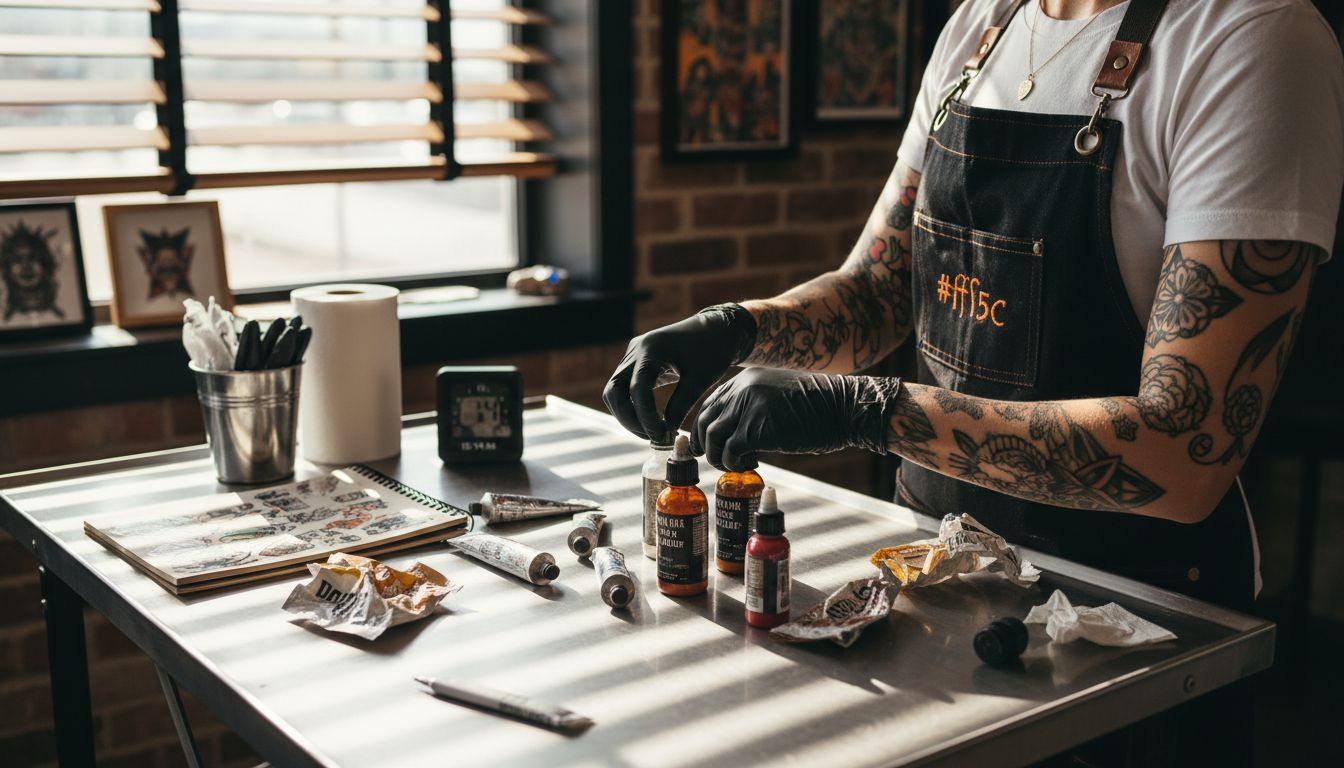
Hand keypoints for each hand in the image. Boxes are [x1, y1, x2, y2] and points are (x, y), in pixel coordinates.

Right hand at [603, 304, 755, 438]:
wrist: (715, 330)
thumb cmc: (712, 351)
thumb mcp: (700, 380)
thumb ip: (680, 406)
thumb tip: (664, 433)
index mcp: (651, 349)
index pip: (637, 389)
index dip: (646, 417)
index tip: (662, 436)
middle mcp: (635, 350)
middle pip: (614, 391)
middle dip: (629, 419)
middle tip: (653, 437)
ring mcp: (632, 355)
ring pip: (614, 392)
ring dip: (628, 416)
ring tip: (652, 432)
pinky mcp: (635, 362)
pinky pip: (622, 389)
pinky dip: (631, 407)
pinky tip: (650, 421)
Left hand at [690, 368, 901, 470]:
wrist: (844, 407)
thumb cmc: (817, 407)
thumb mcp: (778, 396)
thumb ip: (754, 406)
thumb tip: (735, 431)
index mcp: (745, 380)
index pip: (709, 405)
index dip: (703, 429)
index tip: (706, 446)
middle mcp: (742, 390)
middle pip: (704, 421)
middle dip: (706, 445)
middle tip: (719, 461)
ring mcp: (748, 408)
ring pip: (712, 438)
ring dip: (720, 458)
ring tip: (739, 465)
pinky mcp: (758, 429)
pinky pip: (730, 452)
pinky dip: (736, 464)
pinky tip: (753, 465)